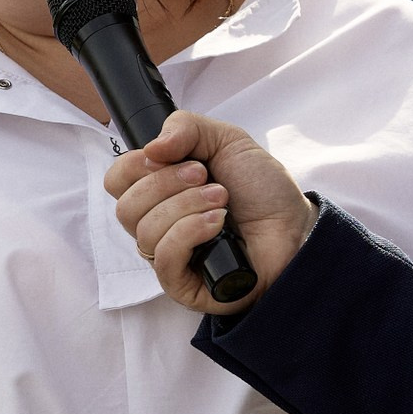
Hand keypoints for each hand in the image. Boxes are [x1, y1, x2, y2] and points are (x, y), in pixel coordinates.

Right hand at [103, 111, 315, 314]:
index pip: (116, 181)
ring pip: (144, 232)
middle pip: (125, 208)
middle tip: (206, 178)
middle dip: (167, 184)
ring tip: (222, 202)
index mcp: (158, 192)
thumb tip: (151, 147)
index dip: (137, 165)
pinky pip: (163, 259)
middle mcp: (157, 225)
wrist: (296, 225)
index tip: (173, 157)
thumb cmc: (262, 190)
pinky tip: (218, 224)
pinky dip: (189, 233)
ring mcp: (168, 258)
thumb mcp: (226, 140)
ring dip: (187, 207)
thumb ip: (185, 127)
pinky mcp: (183, 286)